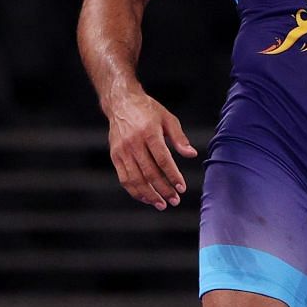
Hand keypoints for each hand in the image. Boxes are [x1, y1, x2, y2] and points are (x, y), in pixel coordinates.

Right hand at [106, 91, 196, 209]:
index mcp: (149, 132)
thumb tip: (192, 155)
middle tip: (175, 200)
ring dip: (149, 195)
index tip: (182, 188)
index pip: (163, 160)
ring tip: (161, 204)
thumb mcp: (168, 119)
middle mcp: (134, 143)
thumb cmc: (148, 110)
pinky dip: (135, 191)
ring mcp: (122, 150)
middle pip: (149, 173)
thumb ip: (180, 138)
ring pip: (135, 179)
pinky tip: (146, 198)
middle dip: (163, 190)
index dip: (173, 176)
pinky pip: (124, 178)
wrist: (121, 102)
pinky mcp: (115, 156)